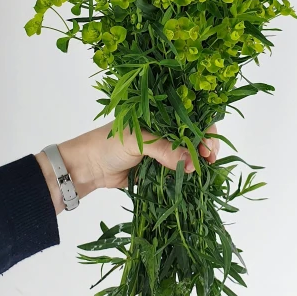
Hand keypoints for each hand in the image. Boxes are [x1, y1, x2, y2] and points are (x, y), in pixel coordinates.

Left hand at [36, 121, 219, 214]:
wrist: (86, 168)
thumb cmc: (107, 144)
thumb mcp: (137, 142)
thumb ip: (164, 150)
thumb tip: (191, 163)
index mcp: (159, 115)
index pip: (189, 118)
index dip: (204, 130)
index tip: (209, 147)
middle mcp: (163, 131)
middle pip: (193, 137)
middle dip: (204, 147)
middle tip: (210, 161)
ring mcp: (161, 151)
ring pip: (188, 155)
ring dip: (198, 163)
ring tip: (204, 172)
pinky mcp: (158, 169)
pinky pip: (177, 171)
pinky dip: (187, 176)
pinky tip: (194, 180)